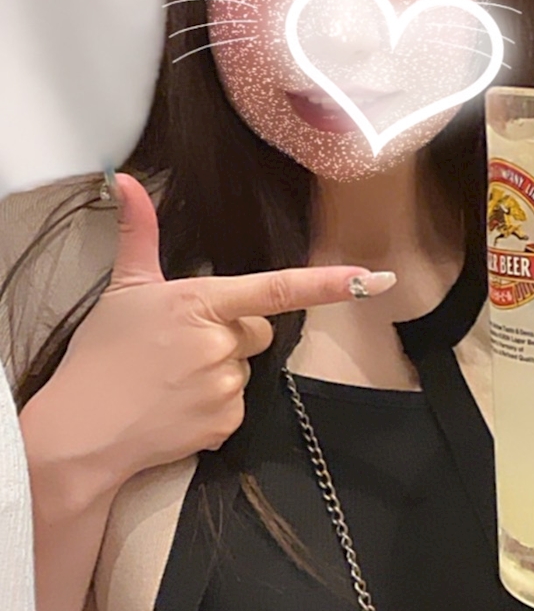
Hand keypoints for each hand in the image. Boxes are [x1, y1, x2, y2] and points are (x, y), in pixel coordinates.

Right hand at [22, 174, 394, 493]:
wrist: (82, 432)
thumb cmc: (100, 355)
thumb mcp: (123, 289)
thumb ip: (139, 233)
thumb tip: (123, 179)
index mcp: (201, 303)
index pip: (276, 288)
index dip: (329, 283)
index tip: (373, 280)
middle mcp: (221, 344)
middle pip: (258, 330)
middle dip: (231, 333)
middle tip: (180, 345)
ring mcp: (226, 387)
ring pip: (245, 369)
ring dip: (219, 370)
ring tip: (171, 378)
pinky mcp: (226, 424)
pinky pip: (236, 407)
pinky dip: (213, 407)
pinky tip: (177, 406)